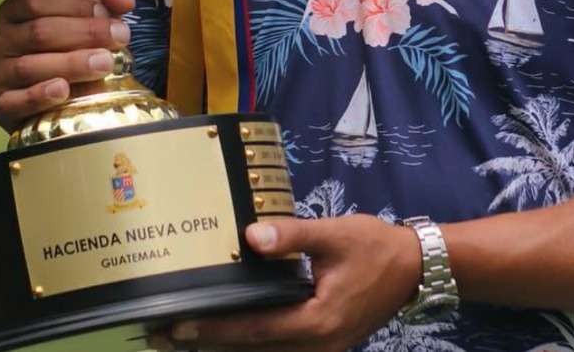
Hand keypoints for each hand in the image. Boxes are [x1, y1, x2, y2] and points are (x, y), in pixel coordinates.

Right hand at [0, 0, 135, 131]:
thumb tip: (122, 0)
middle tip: (119, 39)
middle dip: (84, 34)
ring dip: (70, 64)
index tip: (108, 13)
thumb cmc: (81, 43)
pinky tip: (63, 91)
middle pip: (39, 32)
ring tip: (104, 64)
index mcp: (17, 10)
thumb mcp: (99, 8)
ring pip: (29, 66)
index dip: (76, 5)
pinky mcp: (2, 105)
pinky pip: (15, 101)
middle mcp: (2, 39)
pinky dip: (39, 96)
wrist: (68, 98)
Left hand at [154, 216, 421, 351]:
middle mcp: (314, 348)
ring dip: (221, 349)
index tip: (174, 327)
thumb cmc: (375, 248)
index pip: (251, 331)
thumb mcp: (334, 234)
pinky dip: (246, 345)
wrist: (415, 269)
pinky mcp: (320, 346)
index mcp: (315, 323)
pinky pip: (274, 351)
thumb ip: (291, 236)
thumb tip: (250, 236)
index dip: (211, 331)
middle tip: (158, 336)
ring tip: (178, 340)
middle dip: (204, 346)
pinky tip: (222, 338)